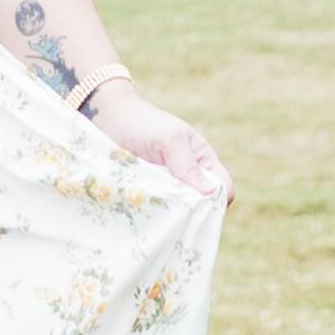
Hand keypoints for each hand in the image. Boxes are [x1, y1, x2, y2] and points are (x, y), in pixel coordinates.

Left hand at [86, 81, 231, 202]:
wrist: (109, 120)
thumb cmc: (144, 123)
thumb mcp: (170, 139)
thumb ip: (187, 165)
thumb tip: (210, 193)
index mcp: (203, 161)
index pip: (225, 188)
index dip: (218, 200)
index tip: (199, 206)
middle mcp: (190, 177)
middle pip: (204, 206)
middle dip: (193, 211)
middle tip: (174, 209)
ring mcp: (170, 188)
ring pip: (181, 212)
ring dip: (172, 214)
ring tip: (156, 208)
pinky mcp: (151, 195)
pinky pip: (160, 212)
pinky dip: (155, 214)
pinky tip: (144, 210)